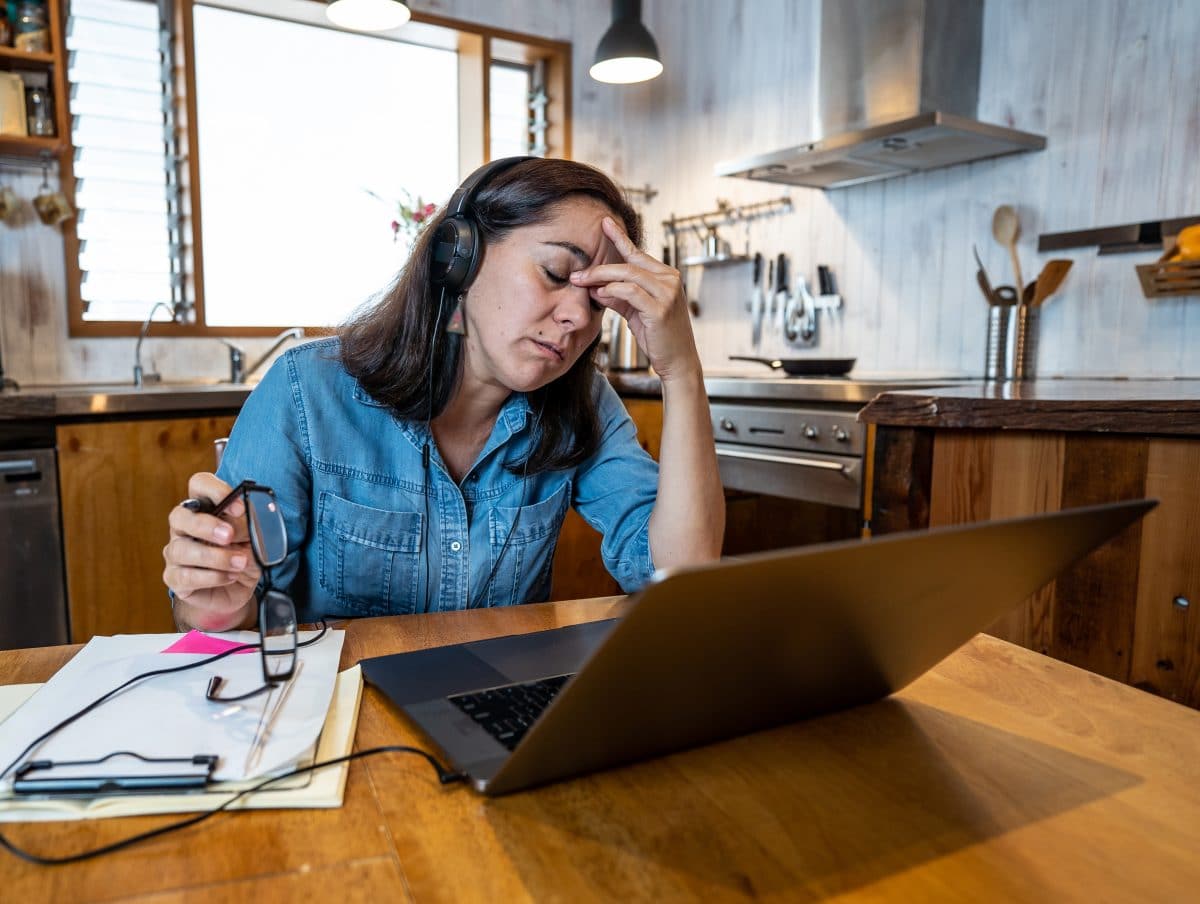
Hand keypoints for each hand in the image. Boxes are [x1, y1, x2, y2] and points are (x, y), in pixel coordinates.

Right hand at [163, 472, 258, 630]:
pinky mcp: (175, 578)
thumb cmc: (243, 555)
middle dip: (205, 525)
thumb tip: (238, 526)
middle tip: (229, 536)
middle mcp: (184, 527)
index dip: (215, 491)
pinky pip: (184, 576)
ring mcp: (176, 552)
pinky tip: (230, 576)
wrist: (239, 588)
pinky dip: (211, 577)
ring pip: (181, 550)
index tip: (239, 508)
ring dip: (216, 557)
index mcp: (204, 507)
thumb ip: (247, 528)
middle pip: (179, 516)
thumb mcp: (255, 539)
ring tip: (240, 562)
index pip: (199, 484)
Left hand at [570, 217, 701, 381]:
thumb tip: (594, 287)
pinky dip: (613, 291)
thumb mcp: (635, 312)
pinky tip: (600, 293)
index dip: (620, 237)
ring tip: (582, 282)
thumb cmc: (658, 337)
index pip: (637, 253)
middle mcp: (669, 280)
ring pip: (628, 274)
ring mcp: (667, 293)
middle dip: (599, 267)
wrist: (677, 361)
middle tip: (577, 273)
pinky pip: (631, 292)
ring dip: (601, 277)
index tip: (604, 223)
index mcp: (665, 276)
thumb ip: (617, 297)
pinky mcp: (660, 309)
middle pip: (629, 263)